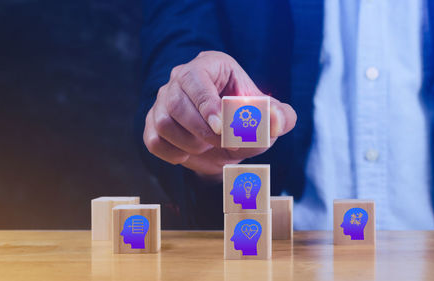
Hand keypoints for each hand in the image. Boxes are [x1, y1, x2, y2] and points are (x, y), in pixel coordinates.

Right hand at [143, 51, 296, 179]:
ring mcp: (163, 100)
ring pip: (163, 122)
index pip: (195, 77)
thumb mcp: (269, 121)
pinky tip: (190, 153)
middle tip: (223, 143)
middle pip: (176, 102)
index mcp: (210, 65)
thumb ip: (280, 118)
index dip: (206, 104)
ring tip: (208, 146)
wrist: (228, 144)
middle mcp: (181, 78)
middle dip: (201, 130)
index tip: (221, 128)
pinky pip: (153, 141)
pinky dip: (173, 153)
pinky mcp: (153, 123)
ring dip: (189, 143)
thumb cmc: (248, 123)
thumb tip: (276, 119)